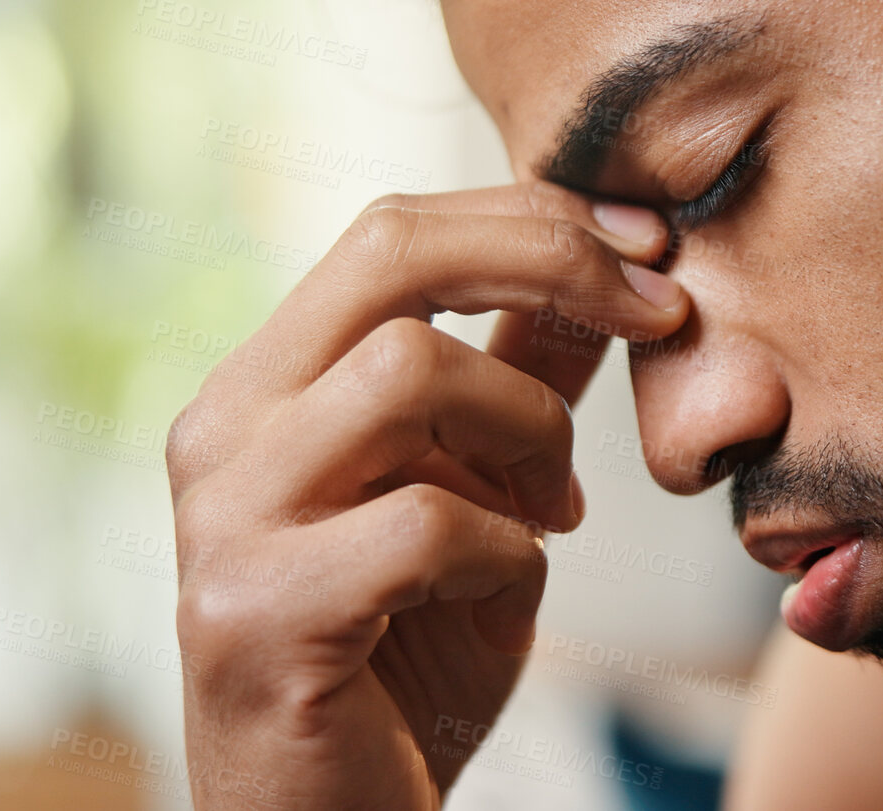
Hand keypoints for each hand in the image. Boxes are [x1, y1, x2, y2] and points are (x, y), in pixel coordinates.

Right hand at [165, 184, 687, 808]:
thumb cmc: (408, 664)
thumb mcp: (484, 499)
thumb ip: (519, 384)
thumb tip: (609, 266)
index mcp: (267, 386)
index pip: (393, 233)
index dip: (535, 218)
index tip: (652, 248)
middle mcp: (223, 429)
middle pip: (389, 253)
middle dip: (552, 257)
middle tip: (659, 308)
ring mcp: (225, 520)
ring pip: (408, 374)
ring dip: (530, 431)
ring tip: (556, 512)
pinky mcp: (255, 614)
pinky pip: (426, 523)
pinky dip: (506, 552)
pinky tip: (503, 593)